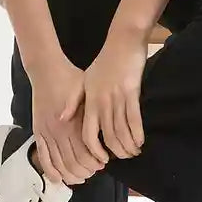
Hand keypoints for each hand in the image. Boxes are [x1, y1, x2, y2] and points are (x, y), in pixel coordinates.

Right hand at [30, 55, 110, 185]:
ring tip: (80, 176)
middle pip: (73, 163)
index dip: (95, 163)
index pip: (85, 154)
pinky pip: (43, 156)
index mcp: (72, 123)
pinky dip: (50, 170)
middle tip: (94, 170)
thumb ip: (89, 111)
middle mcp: (58, 131)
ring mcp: (46, 133)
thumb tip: (97, 132)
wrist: (46, 69)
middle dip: (85, 171)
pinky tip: (58, 179)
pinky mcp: (38, 132)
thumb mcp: (85, 91)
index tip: (103, 163)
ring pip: (58, 164)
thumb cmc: (70, 78)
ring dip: (70, 174)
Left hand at [72, 29, 147, 159]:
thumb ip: (73, 102)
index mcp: (90, 102)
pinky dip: (137, 133)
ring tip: (133, 152)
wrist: (121, 42)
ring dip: (128, 145)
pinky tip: (140, 141)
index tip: (102, 159)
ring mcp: (116, 98)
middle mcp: (102, 103)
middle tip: (124, 158)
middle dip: (116, 151)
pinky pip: (134, 119)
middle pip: (107, 136)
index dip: (94, 150)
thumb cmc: (104, 62)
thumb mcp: (84, 82)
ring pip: (121, 130)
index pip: (88, 133)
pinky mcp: (131, 92)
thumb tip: (61, 119)